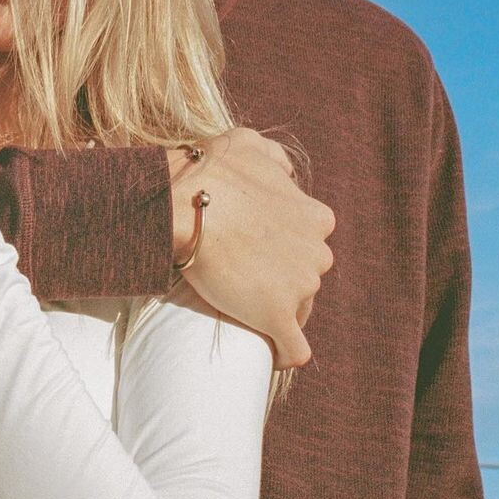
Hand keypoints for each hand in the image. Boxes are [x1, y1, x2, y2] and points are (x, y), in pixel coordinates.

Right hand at [169, 128, 334, 369]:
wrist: (180, 204)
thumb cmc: (209, 171)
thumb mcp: (249, 144)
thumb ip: (276, 158)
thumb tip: (287, 172)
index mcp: (316, 217)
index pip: (309, 244)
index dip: (283, 250)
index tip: (256, 253)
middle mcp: (318, 252)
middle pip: (306, 278)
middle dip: (282, 280)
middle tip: (243, 278)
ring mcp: (301, 286)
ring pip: (299, 310)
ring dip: (276, 311)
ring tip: (245, 310)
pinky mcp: (278, 316)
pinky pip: (294, 350)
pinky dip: (283, 353)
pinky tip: (270, 354)